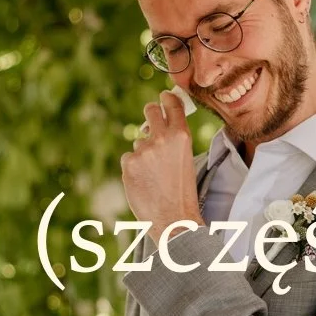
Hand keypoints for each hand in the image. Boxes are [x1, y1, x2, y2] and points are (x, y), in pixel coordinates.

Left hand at [121, 91, 202, 244]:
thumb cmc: (182, 192)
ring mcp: (144, 150)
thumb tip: (157, 125)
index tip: (163, 97)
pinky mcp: (129, 162)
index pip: (172, 104)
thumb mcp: (186, 159)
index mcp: (182, 136)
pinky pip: (129, 157)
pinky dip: (134, 168)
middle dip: (150, 114)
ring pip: (139, 140)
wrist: (174, 218)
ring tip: (154, 175)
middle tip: (152, 124)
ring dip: (143, 152)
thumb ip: (174, 140)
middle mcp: (162, 138)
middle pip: (150, 110)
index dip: (166, 98)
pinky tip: (144, 181)